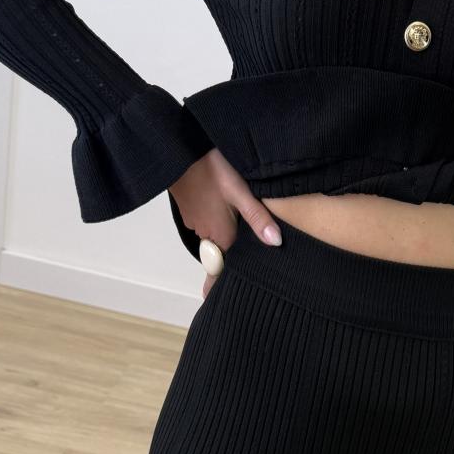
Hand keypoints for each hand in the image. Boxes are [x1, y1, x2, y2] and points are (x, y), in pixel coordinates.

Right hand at [171, 148, 280, 297]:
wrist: (177, 150)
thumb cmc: (210, 168)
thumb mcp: (240, 191)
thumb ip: (258, 219)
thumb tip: (276, 244)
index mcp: (221, 236)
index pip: (221, 272)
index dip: (220, 288)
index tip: (217, 302)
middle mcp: (207, 234)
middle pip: (220, 258)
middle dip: (229, 266)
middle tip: (245, 276)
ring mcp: (197, 222)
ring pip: (214, 240)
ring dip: (225, 242)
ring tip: (242, 243)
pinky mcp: (191, 210)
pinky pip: (207, 226)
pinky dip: (217, 226)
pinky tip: (228, 215)